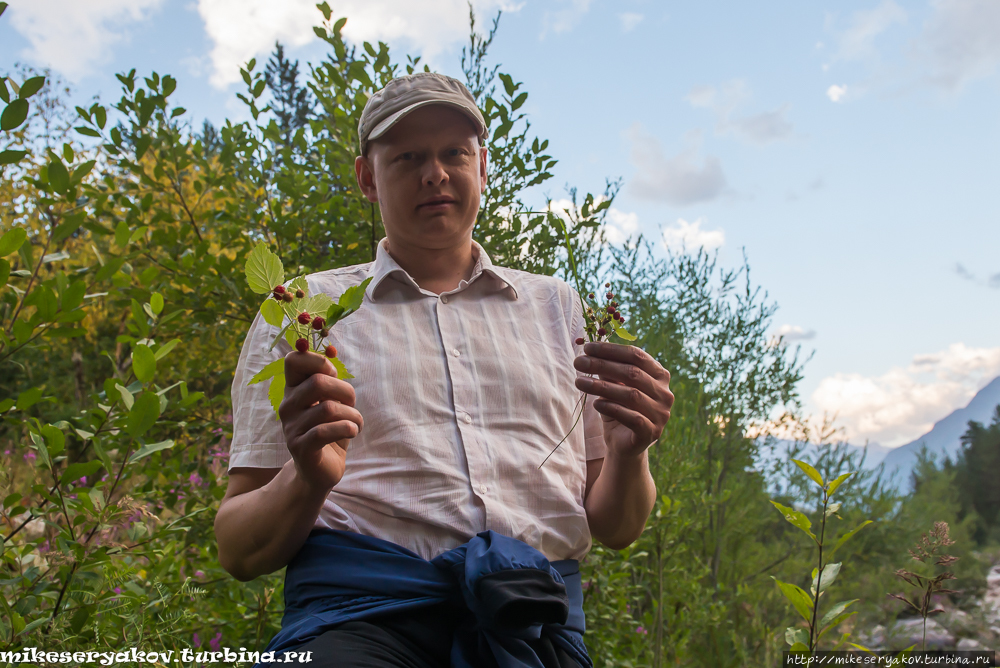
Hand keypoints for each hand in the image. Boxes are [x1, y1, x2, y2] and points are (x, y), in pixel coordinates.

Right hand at [279, 350, 363, 493]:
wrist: (320, 470)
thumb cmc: (329, 430)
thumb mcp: (331, 402)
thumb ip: (329, 380)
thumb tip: (332, 351)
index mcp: (293, 390)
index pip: (293, 361)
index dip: (317, 361)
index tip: (332, 374)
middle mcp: (287, 406)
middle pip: (317, 382)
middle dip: (345, 391)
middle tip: (351, 404)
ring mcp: (291, 428)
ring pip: (328, 408)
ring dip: (352, 415)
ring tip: (356, 423)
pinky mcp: (300, 448)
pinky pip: (324, 431)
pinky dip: (347, 428)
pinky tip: (352, 432)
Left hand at [573, 342, 672, 458]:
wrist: (623, 445)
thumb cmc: (619, 409)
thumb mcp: (613, 386)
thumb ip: (607, 370)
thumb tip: (589, 352)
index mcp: (659, 375)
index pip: (637, 355)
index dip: (611, 350)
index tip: (587, 347)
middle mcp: (664, 393)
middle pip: (633, 373)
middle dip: (602, 365)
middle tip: (578, 362)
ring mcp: (661, 414)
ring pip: (631, 395)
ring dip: (601, 386)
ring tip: (579, 382)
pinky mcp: (652, 432)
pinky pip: (632, 417)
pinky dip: (612, 408)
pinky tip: (596, 404)